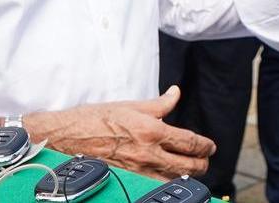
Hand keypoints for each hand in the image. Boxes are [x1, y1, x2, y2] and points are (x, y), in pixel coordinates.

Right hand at [24, 87, 215, 178]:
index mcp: (151, 130)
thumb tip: (176, 93)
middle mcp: (147, 153)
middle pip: (187, 165)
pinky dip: (166, 183)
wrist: (68, 136)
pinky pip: (154, 184)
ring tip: (191, 171)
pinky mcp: (127, 178)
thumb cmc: (96, 118)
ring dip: (186, 176)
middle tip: (205, 160)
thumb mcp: (131, 105)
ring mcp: (137, 169)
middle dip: (201, 164)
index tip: (210, 146)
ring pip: (172, 179)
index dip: (204, 146)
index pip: (189, 142)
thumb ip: (159, 104)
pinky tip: (168, 180)